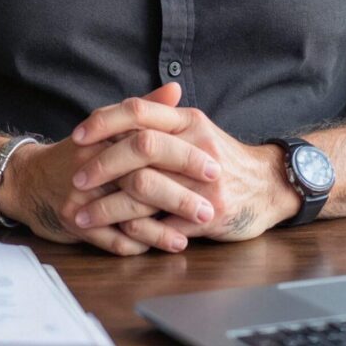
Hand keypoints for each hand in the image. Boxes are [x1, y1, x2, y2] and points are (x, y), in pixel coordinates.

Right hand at [2, 84, 193, 255]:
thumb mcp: (110, 125)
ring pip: (128, 214)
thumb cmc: (82, 151)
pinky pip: (112, 239)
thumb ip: (145, 108)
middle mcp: (94, 162)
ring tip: (190, 234)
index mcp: (108, 135)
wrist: (32, 179)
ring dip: (162, 228)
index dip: (184, 155)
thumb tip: (176, 89)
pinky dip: (139, 244)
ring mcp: (83, 195)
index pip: (151, 141)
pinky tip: (161, 246)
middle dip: (178, 196)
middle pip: (142, 179)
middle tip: (208, 208)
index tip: (214, 166)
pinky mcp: (75, 222)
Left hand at [70, 86, 298, 241]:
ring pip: (146, 189)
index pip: (139, 109)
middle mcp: (196, 145)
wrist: (270, 186)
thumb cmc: (223, 158)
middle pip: (140, 147)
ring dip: (108, 205)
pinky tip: (115, 235)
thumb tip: (114, 116)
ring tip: (82, 215)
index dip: (105, 121)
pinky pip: (162, 225)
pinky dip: (135, 231)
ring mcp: (203, 181)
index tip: (77, 135)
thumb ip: (161, 121)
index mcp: (188, 121)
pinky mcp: (209, 215)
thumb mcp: (196, 130)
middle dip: (102, 165)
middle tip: (75, 179)